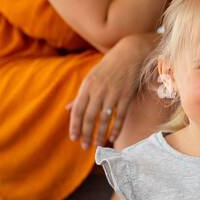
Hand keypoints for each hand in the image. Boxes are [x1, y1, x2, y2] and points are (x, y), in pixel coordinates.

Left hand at [66, 33, 149, 148]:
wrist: (131, 53)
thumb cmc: (109, 66)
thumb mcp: (91, 78)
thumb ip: (81, 95)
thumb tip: (68, 109)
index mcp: (87, 86)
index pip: (77, 110)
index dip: (74, 125)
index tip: (74, 138)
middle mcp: (98, 91)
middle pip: (89, 117)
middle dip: (86, 134)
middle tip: (84, 146)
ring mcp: (113, 94)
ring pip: (104, 119)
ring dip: (100, 134)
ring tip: (96, 145)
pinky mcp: (126, 96)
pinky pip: (120, 116)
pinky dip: (116, 128)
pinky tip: (112, 137)